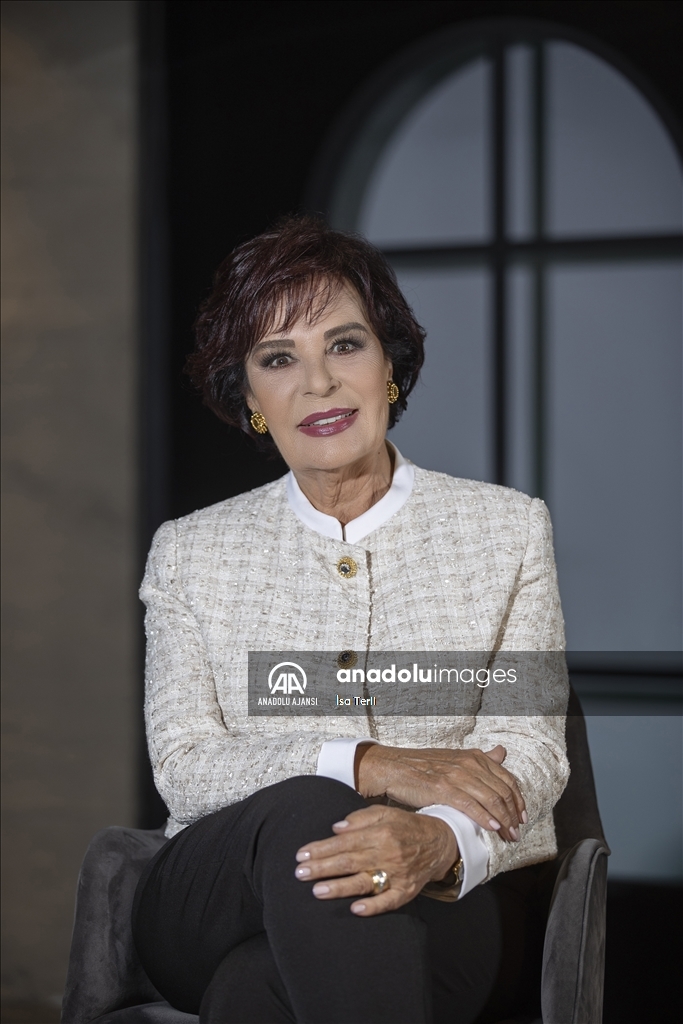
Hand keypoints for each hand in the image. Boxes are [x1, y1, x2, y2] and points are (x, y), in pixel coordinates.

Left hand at [295, 805, 457, 915]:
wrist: (440, 842)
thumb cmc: (406, 826)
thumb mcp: (385, 812)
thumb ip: (360, 818)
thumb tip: (336, 829)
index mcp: (380, 832)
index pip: (345, 841)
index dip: (322, 848)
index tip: (302, 854)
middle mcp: (388, 853)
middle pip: (350, 862)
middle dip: (322, 868)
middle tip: (300, 873)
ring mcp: (398, 874)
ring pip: (365, 882)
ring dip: (340, 887)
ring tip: (317, 891)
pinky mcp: (407, 891)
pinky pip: (389, 901)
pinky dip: (373, 906)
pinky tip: (355, 909)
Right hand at [357, 743, 526, 841]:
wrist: (393, 767)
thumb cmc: (423, 766)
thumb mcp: (456, 757)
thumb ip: (481, 759)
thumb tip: (501, 753)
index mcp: (474, 756)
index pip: (507, 779)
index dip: (518, 800)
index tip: (522, 817)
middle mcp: (469, 764)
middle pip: (503, 792)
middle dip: (514, 815)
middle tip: (517, 832)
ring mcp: (457, 775)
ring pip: (491, 800)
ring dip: (504, 821)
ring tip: (508, 836)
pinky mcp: (443, 788)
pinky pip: (471, 806)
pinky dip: (485, 818)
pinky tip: (492, 828)